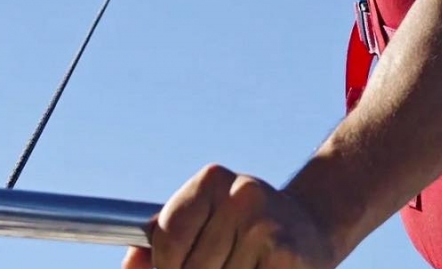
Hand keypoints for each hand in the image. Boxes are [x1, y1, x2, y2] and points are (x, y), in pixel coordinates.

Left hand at [123, 164, 336, 268]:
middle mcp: (241, 195)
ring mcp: (265, 227)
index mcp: (213, 180)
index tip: (176, 266)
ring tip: (239, 266)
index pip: (166, 238)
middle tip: (216, 264)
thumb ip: (163, 242)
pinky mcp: (284, 257)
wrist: (309, 226)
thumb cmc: (242, 230)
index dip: (165, 265)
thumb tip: (132, 262)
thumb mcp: (204, 222)